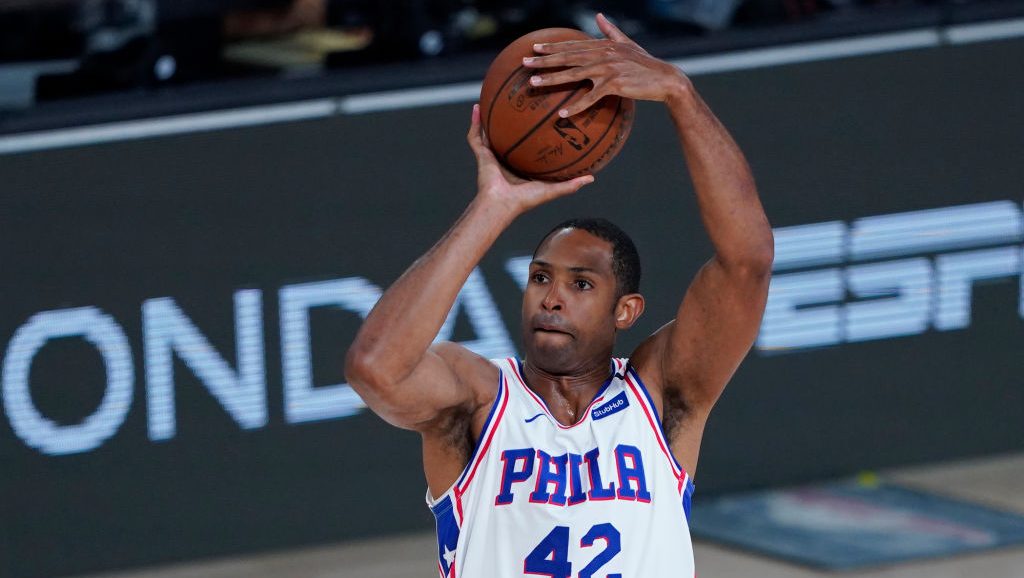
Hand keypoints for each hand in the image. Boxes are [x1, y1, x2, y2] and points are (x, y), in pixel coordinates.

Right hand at [466, 104, 593, 214]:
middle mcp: (505, 159)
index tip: (541, 118)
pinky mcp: (481, 156)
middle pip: (507, 135)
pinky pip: (475, 136)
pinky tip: (476, 108)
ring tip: (491, 98)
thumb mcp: (552, 190)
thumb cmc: (525, 201)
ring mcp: (491, 156)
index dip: (531, 134)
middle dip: (510, 121)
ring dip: (488, 117)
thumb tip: (592, 178)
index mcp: (520, 167)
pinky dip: (474, 122)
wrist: (502, 205)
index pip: (526, 147)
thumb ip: (570, 185)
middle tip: (517, 102)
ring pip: (488, 132)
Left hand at [522, 13, 690, 117]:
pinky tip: (562, 113)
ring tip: (533, 83)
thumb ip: (611, 31)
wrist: (666, 79)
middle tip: (524, 62)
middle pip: (567, 57)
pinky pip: (590, 97)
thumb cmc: (646, 63)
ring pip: (574, 74)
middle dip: (543, 59)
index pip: (572, 45)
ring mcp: (608, 69)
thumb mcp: (627, 44)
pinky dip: (576, 106)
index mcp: (604, 45)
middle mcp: (603, 54)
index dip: (552, 46)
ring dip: (552, 79)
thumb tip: (599, 16)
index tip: (534, 47)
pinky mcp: (614, 85)